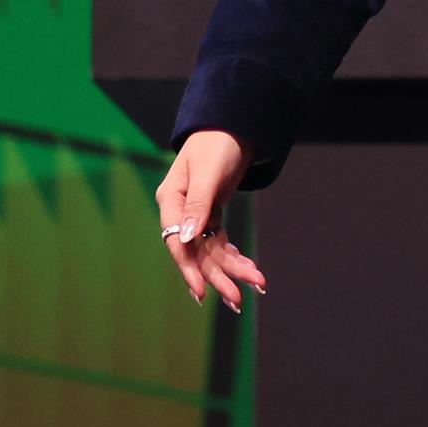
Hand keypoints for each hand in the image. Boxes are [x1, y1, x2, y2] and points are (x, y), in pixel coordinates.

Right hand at [155, 130, 264, 311]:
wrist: (234, 125)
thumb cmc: (217, 143)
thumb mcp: (207, 172)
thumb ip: (197, 204)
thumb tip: (184, 238)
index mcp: (171, 200)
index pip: (176, 243)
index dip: (188, 269)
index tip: (203, 293)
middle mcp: (180, 211)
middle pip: (196, 252)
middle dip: (217, 276)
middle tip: (236, 301)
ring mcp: (195, 214)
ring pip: (210, 250)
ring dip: (231, 269)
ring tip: (256, 284)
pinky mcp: (210, 213)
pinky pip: (219, 242)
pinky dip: (234, 255)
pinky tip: (249, 268)